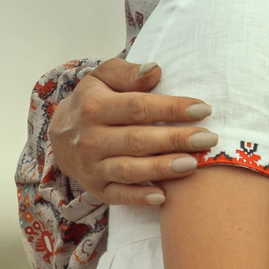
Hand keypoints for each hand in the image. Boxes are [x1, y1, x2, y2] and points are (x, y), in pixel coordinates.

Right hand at [50, 58, 215, 208]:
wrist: (60, 135)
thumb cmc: (94, 100)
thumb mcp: (103, 77)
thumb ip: (128, 73)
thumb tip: (155, 70)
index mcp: (94, 107)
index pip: (138, 108)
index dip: (171, 109)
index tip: (203, 110)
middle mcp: (90, 139)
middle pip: (137, 140)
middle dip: (175, 140)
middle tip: (208, 139)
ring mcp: (92, 166)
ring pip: (128, 170)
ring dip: (161, 169)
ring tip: (193, 164)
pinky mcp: (95, 188)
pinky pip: (117, 195)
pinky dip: (138, 198)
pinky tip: (163, 197)